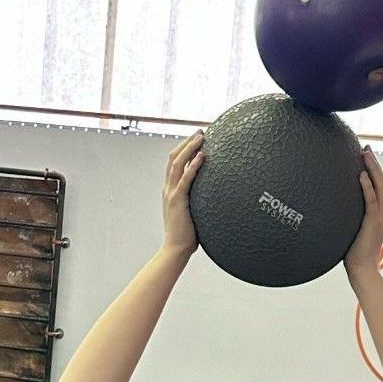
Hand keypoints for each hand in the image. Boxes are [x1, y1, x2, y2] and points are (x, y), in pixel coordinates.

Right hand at [163, 131, 204, 255]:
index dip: (184, 149)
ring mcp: (171, 193)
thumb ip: (198, 203)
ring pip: (177, 163)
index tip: (196, 140)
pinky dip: (193, 166)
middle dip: (187, 142)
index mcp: (170, 191)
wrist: (175, 249)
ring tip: (202, 137)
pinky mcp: (178, 200)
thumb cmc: (186, 236)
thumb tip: (214, 199)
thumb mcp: (192, 214)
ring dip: (190, 147)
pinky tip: (202, 156)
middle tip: (200, 132)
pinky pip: (185, 179)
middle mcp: (168, 188)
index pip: (174, 163)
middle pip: (174, 157)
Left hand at [343, 146, 382, 281]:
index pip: (378, 188)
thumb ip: (346, 221)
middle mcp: (382, 213)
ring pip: (380, 186)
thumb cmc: (353, 256)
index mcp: (378, 215)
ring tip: (365, 154)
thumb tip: (330, 213)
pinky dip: (367, 186)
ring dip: (372, 168)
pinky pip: (371, 200)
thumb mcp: (350, 233)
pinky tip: (360, 175)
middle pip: (381, 182)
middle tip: (366, 149)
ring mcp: (379, 217)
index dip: (373, 172)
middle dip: (374, 164)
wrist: (362, 271)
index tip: (365, 159)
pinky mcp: (373, 222)